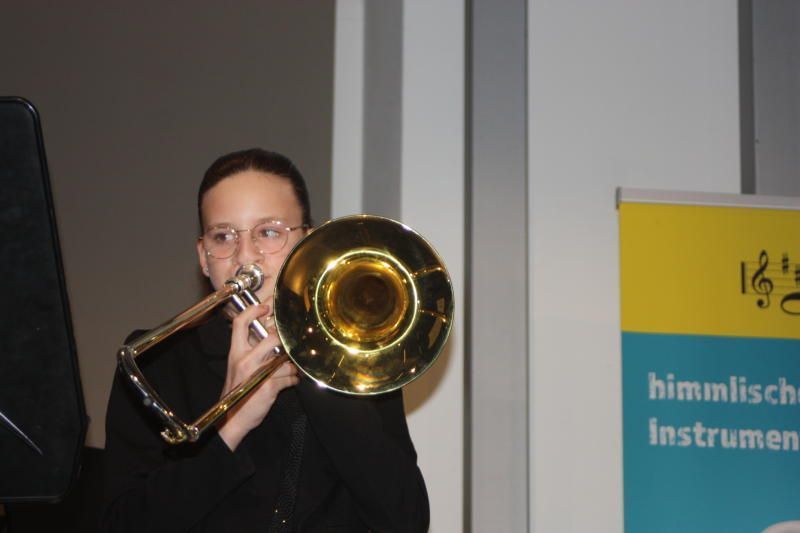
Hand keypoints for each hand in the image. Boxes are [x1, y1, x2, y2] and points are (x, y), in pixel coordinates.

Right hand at [217, 302, 298, 450]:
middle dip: (285, 342)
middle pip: (270, 338)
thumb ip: (251, 351)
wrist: (232, 419)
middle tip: (290, 346)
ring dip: (291, 366)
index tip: (265, 308)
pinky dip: (293, 380)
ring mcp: (256, 372)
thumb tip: (271, 336)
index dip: (253, 311)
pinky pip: (289, 377)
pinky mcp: (268, 386)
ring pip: (284, 359)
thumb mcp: (238, 367)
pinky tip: (291, 381)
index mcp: (235, 352)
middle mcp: (244, 359)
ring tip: (291, 370)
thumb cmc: (238, 392)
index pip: (239, 323)